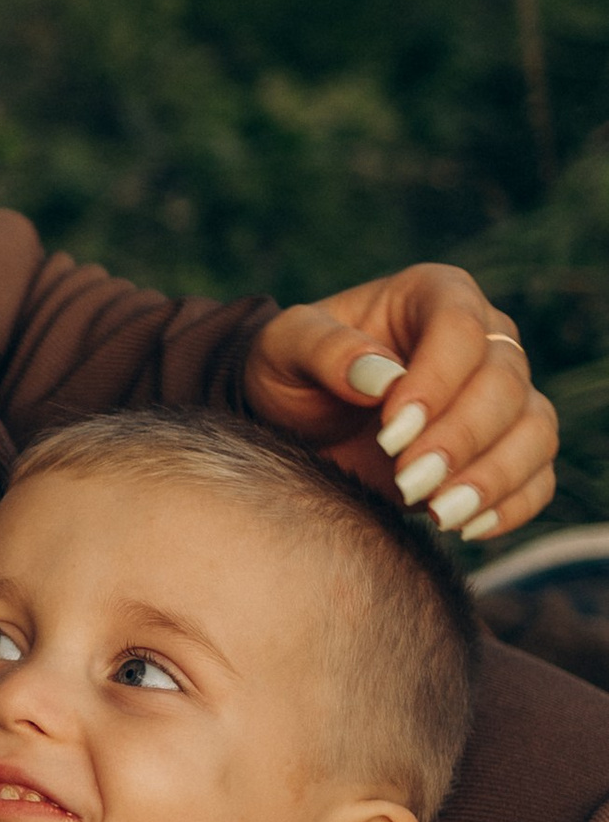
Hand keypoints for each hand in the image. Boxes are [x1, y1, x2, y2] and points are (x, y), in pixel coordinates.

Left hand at [244, 263, 554, 544]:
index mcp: (432, 295)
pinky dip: (513, 505)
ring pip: (535, 428)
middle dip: (461, 438)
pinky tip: (467, 526)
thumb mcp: (282, 350)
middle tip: (408, 481)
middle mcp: (483, 337)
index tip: (390, 433)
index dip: (436, 382)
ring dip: (494, 476)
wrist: (297, 426)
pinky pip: (538, 475)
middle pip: (506, 381)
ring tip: (441, 512)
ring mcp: (504, 395)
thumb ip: (322, 349)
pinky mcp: (506, 449)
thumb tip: (380, 376)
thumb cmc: (290, 373)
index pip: (461, 327)